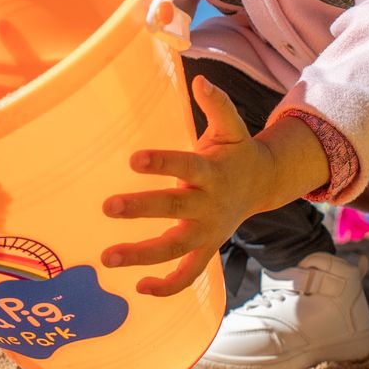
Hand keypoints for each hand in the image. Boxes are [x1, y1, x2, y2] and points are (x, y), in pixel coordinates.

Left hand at [100, 76, 304, 296]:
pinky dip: (168, 287)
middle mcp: (209, 204)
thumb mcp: (231, 127)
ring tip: (106, 257)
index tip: (133, 158)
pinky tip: (138, 289)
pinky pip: (189, 275)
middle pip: (173, 210)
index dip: (161, 163)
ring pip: (175, 249)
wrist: (262, 184)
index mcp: (211, 172)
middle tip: (107, 207)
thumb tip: (201, 79)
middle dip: (141, 209)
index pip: (185, 166)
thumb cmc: (234, 152)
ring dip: (142, 256)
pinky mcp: (206, 250)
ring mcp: (208, 231)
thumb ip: (217, 105)